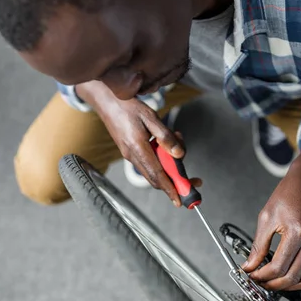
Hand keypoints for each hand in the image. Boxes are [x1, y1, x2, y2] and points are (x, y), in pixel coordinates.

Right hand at [76, 81, 200, 205]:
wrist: (106, 100)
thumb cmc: (127, 106)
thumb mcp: (151, 117)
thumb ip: (166, 137)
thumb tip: (179, 154)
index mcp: (137, 148)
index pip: (157, 174)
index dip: (169, 188)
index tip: (179, 200)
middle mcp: (132, 155)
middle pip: (156, 177)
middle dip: (175, 181)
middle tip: (193, 179)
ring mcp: (130, 155)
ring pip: (154, 169)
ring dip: (170, 163)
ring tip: (177, 139)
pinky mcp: (130, 151)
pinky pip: (149, 161)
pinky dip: (162, 157)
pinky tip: (166, 140)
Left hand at [241, 161, 300, 290]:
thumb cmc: (287, 195)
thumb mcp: (266, 218)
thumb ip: (258, 245)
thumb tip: (249, 266)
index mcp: (296, 232)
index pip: (278, 266)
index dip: (262, 275)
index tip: (252, 275)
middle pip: (291, 277)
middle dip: (272, 284)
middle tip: (259, 282)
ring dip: (286, 286)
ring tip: (272, 282)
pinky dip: (299, 279)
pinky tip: (286, 275)